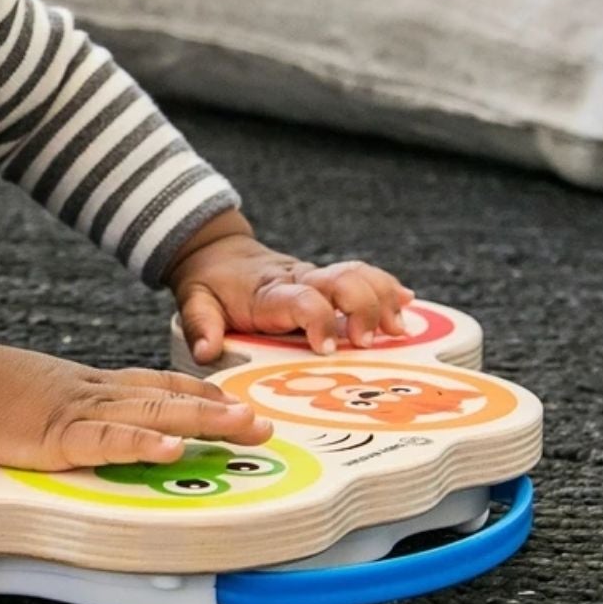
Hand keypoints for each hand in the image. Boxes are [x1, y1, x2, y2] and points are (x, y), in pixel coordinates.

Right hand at [0, 342, 272, 470]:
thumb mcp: (39, 398)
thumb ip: (69, 413)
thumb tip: (88, 432)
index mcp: (89, 385)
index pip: (154, 381)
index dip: (197, 390)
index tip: (234, 399)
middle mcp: (95, 392)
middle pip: (168, 395)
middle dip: (219, 410)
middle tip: (263, 423)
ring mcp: (80, 411)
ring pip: (153, 411)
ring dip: (203, 420)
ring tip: (244, 429)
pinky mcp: (58, 435)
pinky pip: (108, 439)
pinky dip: (144, 442)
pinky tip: (174, 447)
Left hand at [170, 229, 413, 364]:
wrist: (218, 251)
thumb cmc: (211, 281)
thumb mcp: (195, 300)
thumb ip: (201, 325)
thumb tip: (205, 351)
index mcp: (269, 292)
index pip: (301, 299)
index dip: (318, 319)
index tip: (327, 347)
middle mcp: (299, 280)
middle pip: (341, 281)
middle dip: (363, 307)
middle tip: (367, 340)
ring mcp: (316, 278)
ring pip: (358, 275)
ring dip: (382, 298)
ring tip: (399, 328)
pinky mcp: (327, 281)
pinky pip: (364, 276)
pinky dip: (387, 287)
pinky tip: (407, 303)